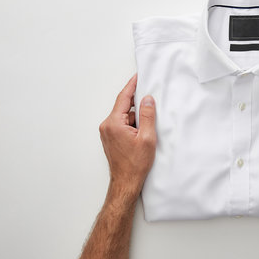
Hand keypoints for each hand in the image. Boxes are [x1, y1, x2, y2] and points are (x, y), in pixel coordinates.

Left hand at [99, 74, 156, 196]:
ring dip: (137, 116)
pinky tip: (143, 131)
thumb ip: (147, 116)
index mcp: (114, 123)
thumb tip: (147, 99)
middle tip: (151, 96)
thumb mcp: (147, 138)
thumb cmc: (135, 164)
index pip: (124, 98)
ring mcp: (108, 132)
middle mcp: (107, 126)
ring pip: (124, 116)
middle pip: (124, 106)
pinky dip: (133, 124)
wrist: (126, 182)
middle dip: (138, 102)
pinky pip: (123, 124)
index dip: (132, 85)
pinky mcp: (111, 138)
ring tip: (149, 124)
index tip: (138, 76)